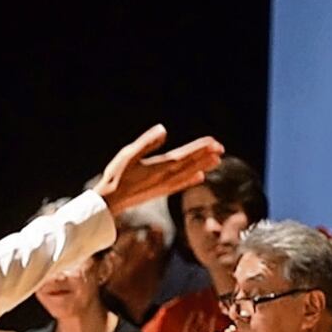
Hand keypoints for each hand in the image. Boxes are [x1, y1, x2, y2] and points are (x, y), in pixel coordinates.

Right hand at [93, 125, 222, 214]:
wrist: (111, 201)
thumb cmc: (116, 175)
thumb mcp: (128, 154)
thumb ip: (147, 142)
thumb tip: (163, 129)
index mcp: (160, 167)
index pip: (185, 156)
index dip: (200, 148)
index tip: (214, 142)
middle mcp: (165, 178)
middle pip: (190, 165)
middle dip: (206, 156)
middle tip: (221, 149)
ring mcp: (163, 186)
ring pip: (188, 174)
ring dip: (203, 166)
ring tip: (217, 160)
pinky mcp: (159, 192)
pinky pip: (180, 184)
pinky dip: (191, 180)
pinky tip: (200, 177)